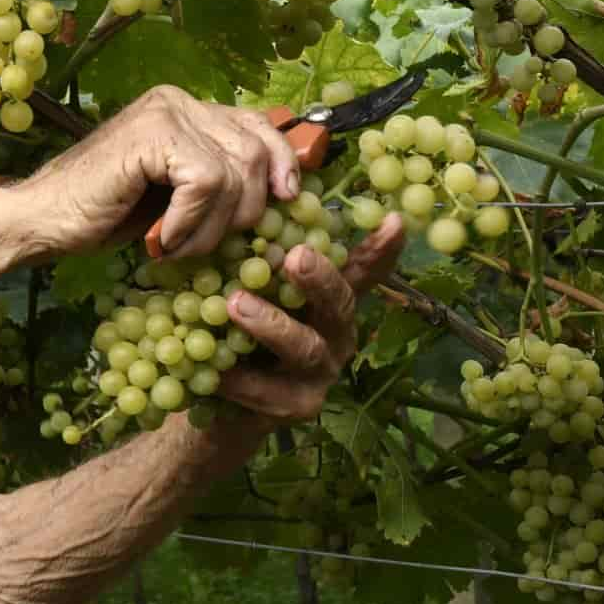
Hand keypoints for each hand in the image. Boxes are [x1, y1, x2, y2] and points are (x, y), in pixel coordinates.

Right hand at [7, 85, 298, 258]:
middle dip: (244, 211)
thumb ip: (220, 184)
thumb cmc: (109, 213)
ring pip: (234, 173)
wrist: (46, 220)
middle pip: (255, 152)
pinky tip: (163, 238)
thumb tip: (283, 194)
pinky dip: (190, 223)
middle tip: (206, 242)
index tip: (288, 199)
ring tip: (178, 244)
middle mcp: (180, 101)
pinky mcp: (152, 134)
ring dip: (212, 227)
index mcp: (190, 110)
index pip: (259, 126)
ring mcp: (166, 112)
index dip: (283, 162)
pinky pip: (206, 183)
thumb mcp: (179, 199)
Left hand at [218, 214, 404, 427]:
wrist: (221, 404)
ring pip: (306, 347)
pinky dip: (236, 376)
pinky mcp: (296, 407)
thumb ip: (262, 254)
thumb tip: (258, 196)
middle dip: (321, 280)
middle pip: (340, 303)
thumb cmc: (242, 331)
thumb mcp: (252, 288)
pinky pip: (267, 391)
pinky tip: (212, 364)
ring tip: (236, 303)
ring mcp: (320, 373)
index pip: (363, 270)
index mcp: (331, 300)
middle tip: (296, 257)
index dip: (381, 249)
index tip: (392, 219)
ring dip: (271, 324)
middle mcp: (336, 333)